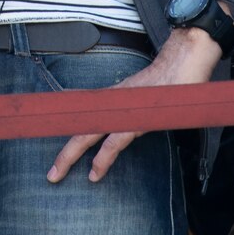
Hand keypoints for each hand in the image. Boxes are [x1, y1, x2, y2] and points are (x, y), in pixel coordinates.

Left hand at [48, 27, 221, 184]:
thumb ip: (134, 108)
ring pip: (87, 135)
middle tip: (50, 174)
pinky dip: (102, 158)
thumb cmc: (170, 79)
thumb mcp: (145, 95)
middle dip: (62, 152)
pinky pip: (114, 141)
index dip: (64, 126)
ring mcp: (121, 110)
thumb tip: (130, 122)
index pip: (81, 113)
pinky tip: (94, 173)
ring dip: (69, 156)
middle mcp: (112, 103)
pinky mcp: (135, 118)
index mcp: (112, 98)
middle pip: (78, 128)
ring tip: (56, 175)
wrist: (184, 60)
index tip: (48, 139)